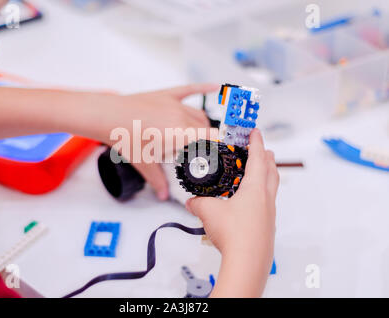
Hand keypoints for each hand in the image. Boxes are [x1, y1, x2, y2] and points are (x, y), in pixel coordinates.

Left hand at [103, 84, 218, 199]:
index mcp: (180, 133)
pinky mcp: (166, 94)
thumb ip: (157, 180)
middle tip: (201, 149)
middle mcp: (181, 116)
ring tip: (199, 134)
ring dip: (202, 123)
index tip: (223, 151)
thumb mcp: (144, 163)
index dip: (219, 145)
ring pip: (198, 113)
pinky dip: (203, 87)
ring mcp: (174, 103)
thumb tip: (163, 194)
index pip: (210, 138)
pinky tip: (215, 86)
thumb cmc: (125, 137)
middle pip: (204, 127)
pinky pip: (189, 89)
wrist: (108, 117)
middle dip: (206, 139)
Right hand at [186, 129, 278, 295]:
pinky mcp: (266, 227)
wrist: (247, 262)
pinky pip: (266, 204)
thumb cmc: (235, 235)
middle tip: (262, 149)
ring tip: (256, 173)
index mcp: (255, 189)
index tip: (256, 131)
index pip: (258, 158)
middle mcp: (266, 199)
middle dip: (267, 157)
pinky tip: (249, 203)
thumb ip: (198, 203)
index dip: (256, 142)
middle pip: (272, 171)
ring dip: (266, 176)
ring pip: (271, 188)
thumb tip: (192, 201)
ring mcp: (269, 214)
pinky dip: (260, 196)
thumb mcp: (208, 212)